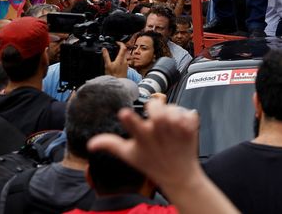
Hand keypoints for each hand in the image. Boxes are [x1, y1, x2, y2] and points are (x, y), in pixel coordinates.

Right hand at [88, 99, 202, 194]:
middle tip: (156, 116)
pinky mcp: (191, 128)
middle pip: (156, 107)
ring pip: (173, 107)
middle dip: (155, 106)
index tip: (124, 113)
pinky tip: (182, 129)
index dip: (129, 119)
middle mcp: (159, 132)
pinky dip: (187, 117)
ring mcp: (176, 130)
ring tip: (169, 127)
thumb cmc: (152, 163)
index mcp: (143, 137)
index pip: (133, 126)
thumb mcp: (129, 155)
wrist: (179, 175)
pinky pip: (189, 112)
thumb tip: (91, 143)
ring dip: (172, 112)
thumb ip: (111, 144)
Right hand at [103, 42, 128, 78]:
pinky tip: (116, 62)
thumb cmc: (113, 75)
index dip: (120, 43)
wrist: (119, 83)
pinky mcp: (126, 68)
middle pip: (124, 52)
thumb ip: (106, 56)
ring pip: (124, 56)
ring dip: (120, 54)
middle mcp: (125, 61)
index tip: (117, 42)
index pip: (123, 48)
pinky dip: (120, 59)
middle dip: (120, 48)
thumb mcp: (107, 65)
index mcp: (121, 59)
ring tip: (114, 54)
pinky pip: (124, 61)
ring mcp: (126, 65)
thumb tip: (104, 49)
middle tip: (115, 47)